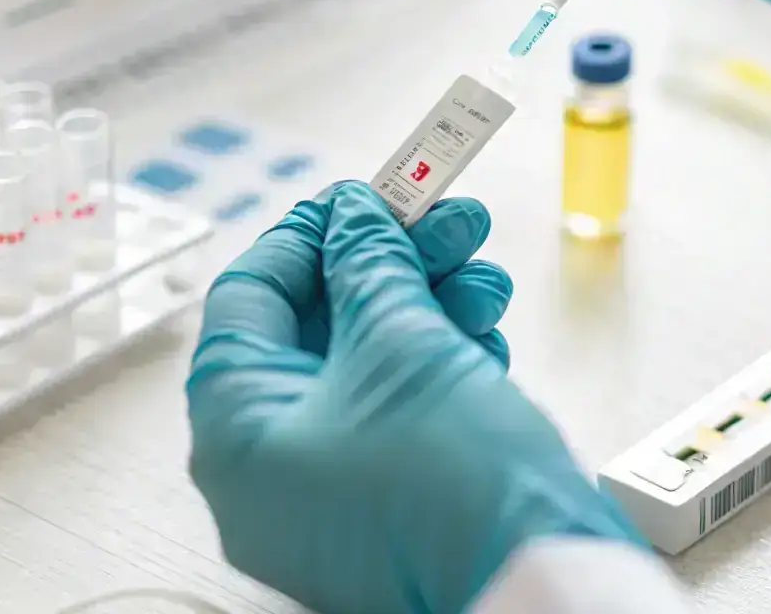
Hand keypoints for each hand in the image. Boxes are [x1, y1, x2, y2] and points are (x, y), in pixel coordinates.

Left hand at [186, 182, 641, 613]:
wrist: (534, 578)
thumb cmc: (451, 484)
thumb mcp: (403, 344)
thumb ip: (369, 266)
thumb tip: (352, 215)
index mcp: (237, 430)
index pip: (249, 297)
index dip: (310, 233)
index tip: (364, 195)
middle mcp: (270, 463)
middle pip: (320, 325)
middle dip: (394, 262)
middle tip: (452, 220)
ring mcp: (329, 486)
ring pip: (370, 361)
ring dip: (430, 302)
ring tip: (486, 276)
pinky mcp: (386, 496)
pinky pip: (398, 406)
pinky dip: (441, 357)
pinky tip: (484, 329)